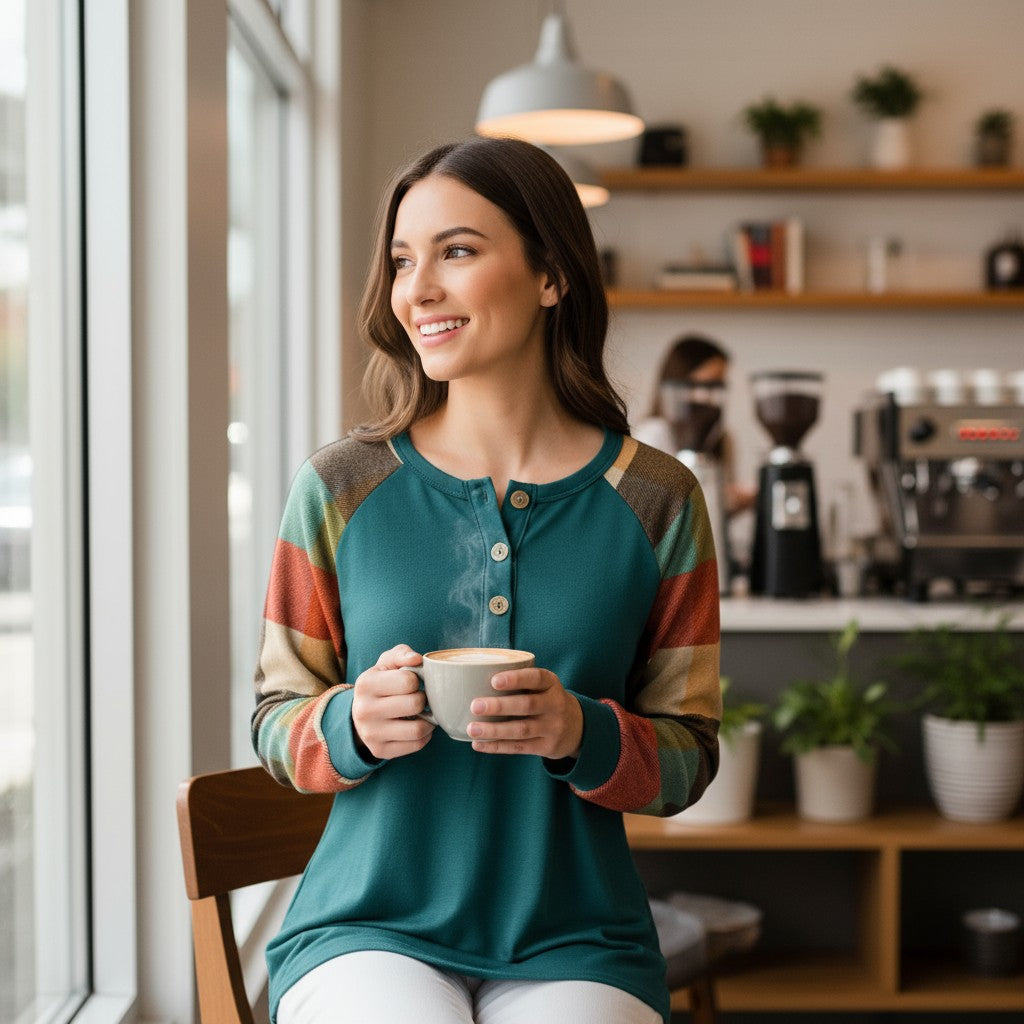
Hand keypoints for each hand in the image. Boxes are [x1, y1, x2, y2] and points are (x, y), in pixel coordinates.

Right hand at [351, 645, 433, 760]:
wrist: (360, 713)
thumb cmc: (381, 683)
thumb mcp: (387, 663)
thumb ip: (402, 654)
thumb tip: (417, 659)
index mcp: (366, 684)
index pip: (408, 681)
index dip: (417, 680)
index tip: (412, 682)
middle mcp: (364, 710)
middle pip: (415, 704)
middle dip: (423, 699)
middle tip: (419, 698)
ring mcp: (371, 733)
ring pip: (418, 729)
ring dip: (428, 720)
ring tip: (423, 712)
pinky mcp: (380, 751)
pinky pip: (416, 745)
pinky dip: (424, 735)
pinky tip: (418, 725)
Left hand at [467, 668, 582, 760]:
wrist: (576, 727)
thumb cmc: (546, 700)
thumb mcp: (543, 686)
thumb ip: (520, 682)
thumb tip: (474, 678)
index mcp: (551, 684)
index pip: (537, 678)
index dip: (516, 679)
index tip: (494, 680)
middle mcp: (555, 705)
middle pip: (527, 705)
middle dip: (499, 706)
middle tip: (475, 705)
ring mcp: (552, 728)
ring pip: (521, 730)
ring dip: (494, 730)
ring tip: (472, 729)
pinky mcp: (546, 747)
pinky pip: (519, 747)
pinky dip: (496, 746)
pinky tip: (478, 744)